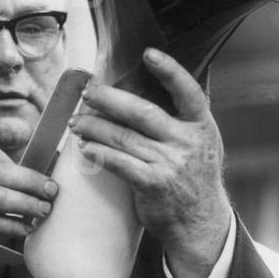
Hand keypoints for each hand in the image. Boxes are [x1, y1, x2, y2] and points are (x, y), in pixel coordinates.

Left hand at [68, 48, 231, 277]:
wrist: (201, 223)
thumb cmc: (195, 178)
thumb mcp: (202, 145)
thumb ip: (182, 121)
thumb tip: (147, 92)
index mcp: (201, 126)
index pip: (188, 91)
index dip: (170, 70)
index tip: (149, 54)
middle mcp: (187, 142)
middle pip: (142, 112)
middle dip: (109, 99)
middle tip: (87, 93)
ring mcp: (170, 164)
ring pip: (124, 137)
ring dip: (94, 127)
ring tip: (76, 122)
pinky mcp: (153, 184)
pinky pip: (119, 162)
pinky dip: (99, 153)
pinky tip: (86, 147)